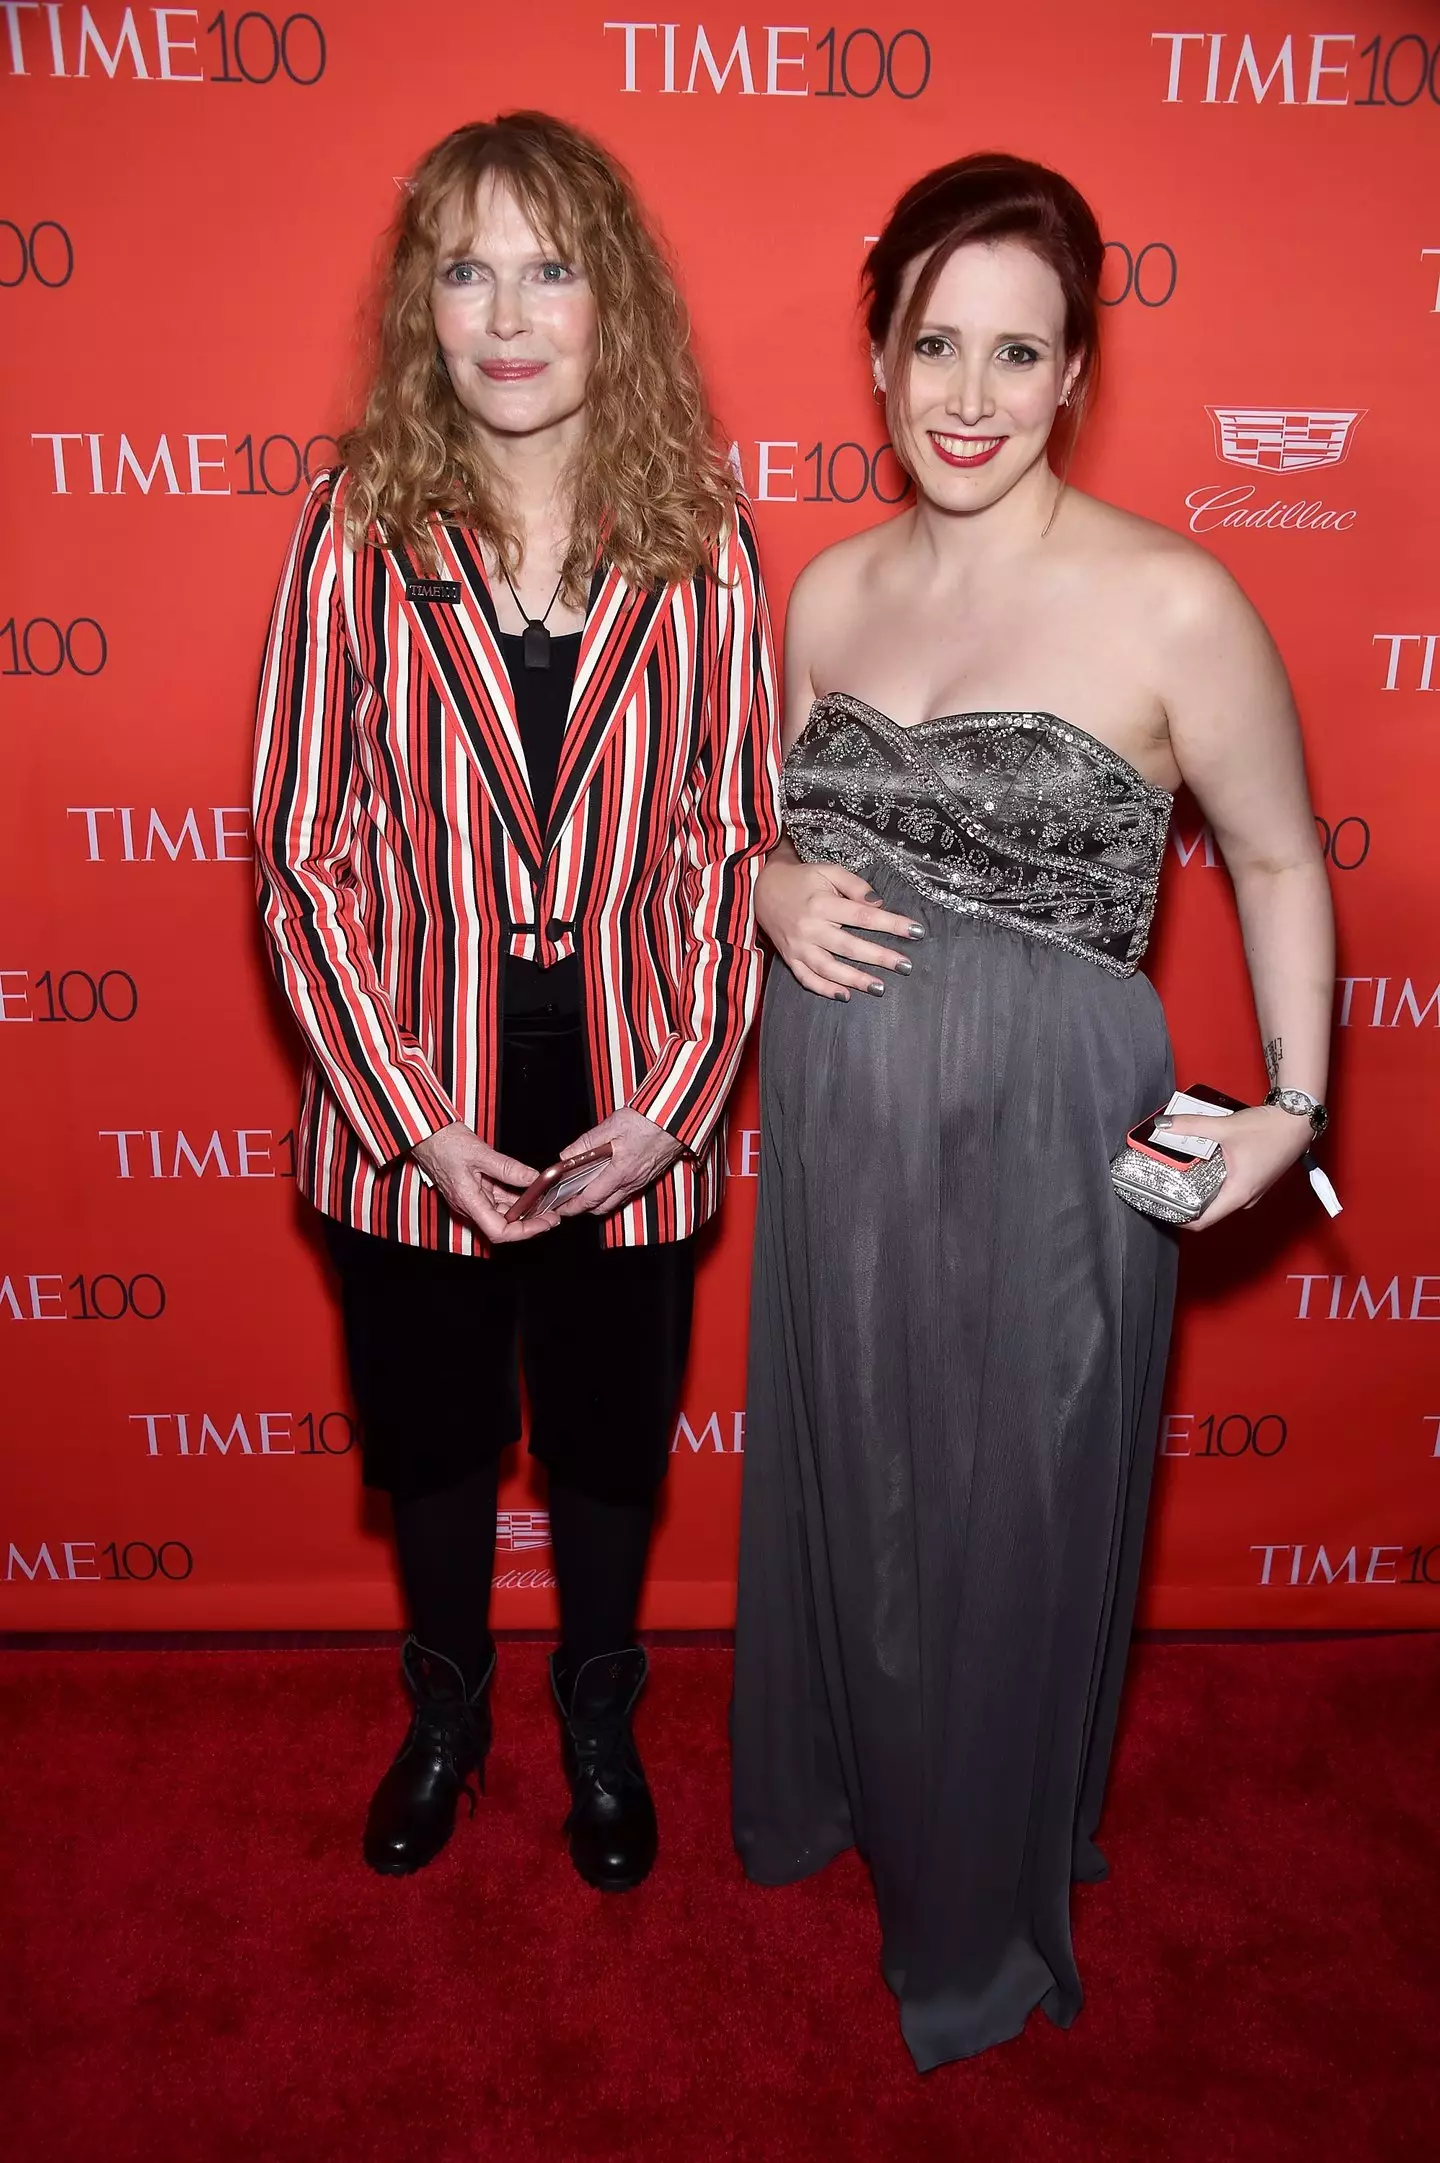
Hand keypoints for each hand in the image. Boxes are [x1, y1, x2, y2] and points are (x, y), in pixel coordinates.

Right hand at [409, 1121, 554, 1244]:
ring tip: (547, 1201)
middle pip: (504, 1225)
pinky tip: (530, 1189)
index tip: (545, 1222)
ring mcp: (472, 1199)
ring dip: (524, 1209)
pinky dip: (515, 1197)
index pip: (499, 1231)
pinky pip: (497, 1199)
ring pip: (503, 1212)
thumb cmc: (444, 1143)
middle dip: (530, 1221)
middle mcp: (469, 1205)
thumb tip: (534, 1179)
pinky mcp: (474, 1190)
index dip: (525, 1231)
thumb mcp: (481, 1153)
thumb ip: (509, 1169)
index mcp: (468, 1201)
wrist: (425, 1133)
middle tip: (553, 1213)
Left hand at [551, 1106, 682, 1218]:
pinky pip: (627, 1193)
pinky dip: (613, 1194)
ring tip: (583, 1192)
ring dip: (598, 1202)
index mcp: (620, 1172)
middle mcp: (632, 1182)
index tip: (560, 1208)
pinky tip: (606, 1181)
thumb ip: (587, 1143)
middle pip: (603, 1207)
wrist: (678, 1119)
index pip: (591, 1199)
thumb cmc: (649, 1120)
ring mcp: (642, 1181)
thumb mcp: (612, 1126)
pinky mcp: (649, 1176)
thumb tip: (566, 1156)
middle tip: (568, 1202)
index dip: (573, 1207)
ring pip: (616, 1201)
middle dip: (583, 1209)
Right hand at [757, 853, 922, 998]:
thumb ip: (855, 885)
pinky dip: (825, 989)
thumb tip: (878, 903)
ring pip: (829, 968)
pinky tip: (845, 996)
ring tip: (880, 988)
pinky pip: (807, 978)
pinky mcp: (790, 958)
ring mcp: (798, 946)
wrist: (761, 889)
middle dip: (880, 957)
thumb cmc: (801, 879)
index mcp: (822, 903)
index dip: (891, 923)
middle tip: (905, 966)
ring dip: (855, 979)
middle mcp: (810, 927)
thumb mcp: (828, 871)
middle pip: (850, 946)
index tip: (915, 931)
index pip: (863, 915)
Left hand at [1155, 1105, 1311, 1230]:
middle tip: (1164, 1186)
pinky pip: (1228, 1187)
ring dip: (1200, 1188)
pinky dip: (1214, 1179)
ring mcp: (1252, 1190)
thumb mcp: (1224, 1127)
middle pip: (1208, 1210)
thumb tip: (1164, 1125)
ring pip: (1219, 1198)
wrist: (1298, 1120)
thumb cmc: (1270, 1129)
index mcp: (1238, 1194)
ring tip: (1180, 1174)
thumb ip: (1191, 1125)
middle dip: (1185, 1199)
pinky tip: (1204, 1163)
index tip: (1161, 1208)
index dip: (1179, 1218)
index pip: (1202, 1221)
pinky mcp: (1254, 1180)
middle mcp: (1245, 1198)